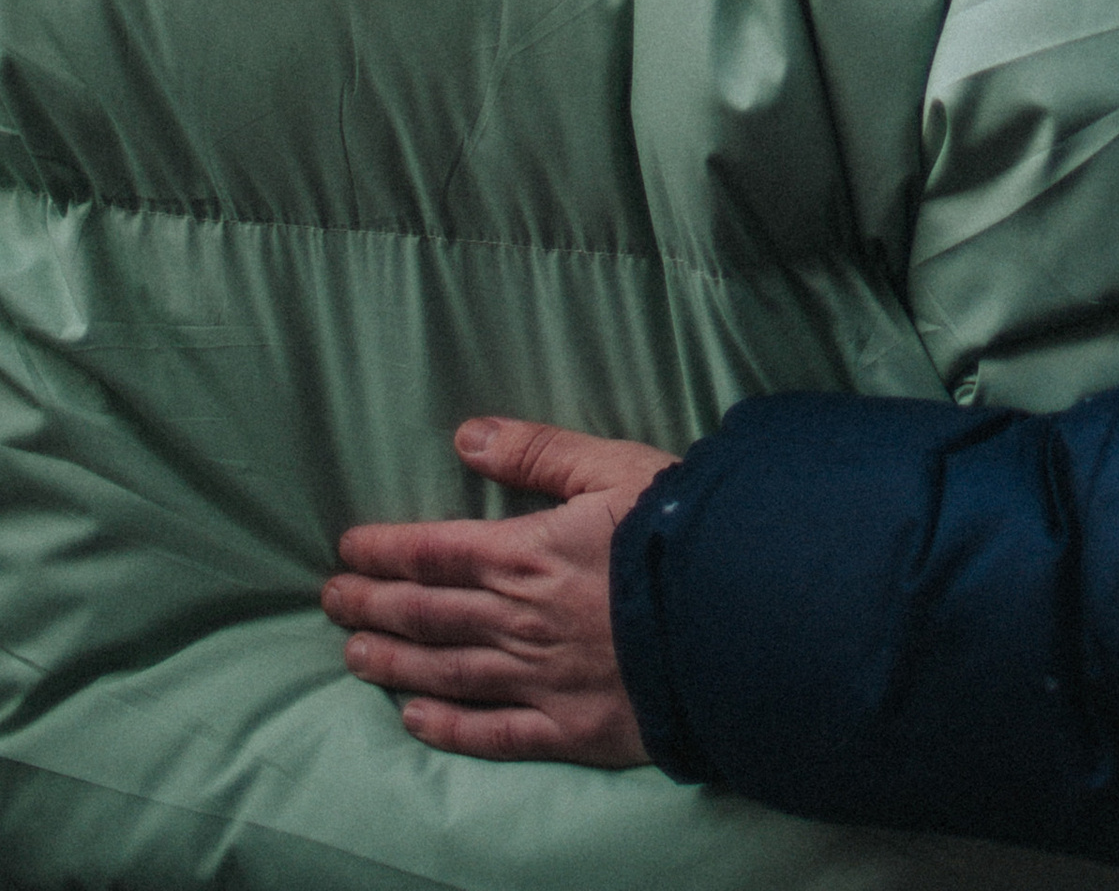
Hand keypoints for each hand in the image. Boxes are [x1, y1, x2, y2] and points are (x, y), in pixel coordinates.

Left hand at [325, 417, 677, 765]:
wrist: (738, 614)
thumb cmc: (680, 530)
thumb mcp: (614, 467)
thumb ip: (538, 452)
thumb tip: (466, 434)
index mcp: (526, 554)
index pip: (434, 552)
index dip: (384, 551)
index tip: (346, 550)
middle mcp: (518, 621)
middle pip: (427, 614)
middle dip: (372, 605)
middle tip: (330, 601)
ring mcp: (539, 680)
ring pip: (446, 673)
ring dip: (395, 663)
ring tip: (353, 656)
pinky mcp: (569, 727)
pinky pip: (494, 733)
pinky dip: (449, 728)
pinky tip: (416, 720)